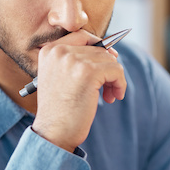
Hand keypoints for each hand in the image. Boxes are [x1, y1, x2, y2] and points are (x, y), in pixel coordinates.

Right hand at [31, 30, 126, 151]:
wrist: (53, 133)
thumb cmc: (59, 110)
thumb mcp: (59, 77)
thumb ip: (75, 60)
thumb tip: (110, 50)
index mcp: (50, 50)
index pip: (82, 36)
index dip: (98, 48)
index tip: (106, 63)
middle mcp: (60, 51)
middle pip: (99, 49)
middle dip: (107, 69)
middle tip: (106, 89)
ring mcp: (74, 61)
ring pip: (110, 60)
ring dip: (114, 79)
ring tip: (108, 96)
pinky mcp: (88, 73)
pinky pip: (116, 71)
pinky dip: (120, 84)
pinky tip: (113, 97)